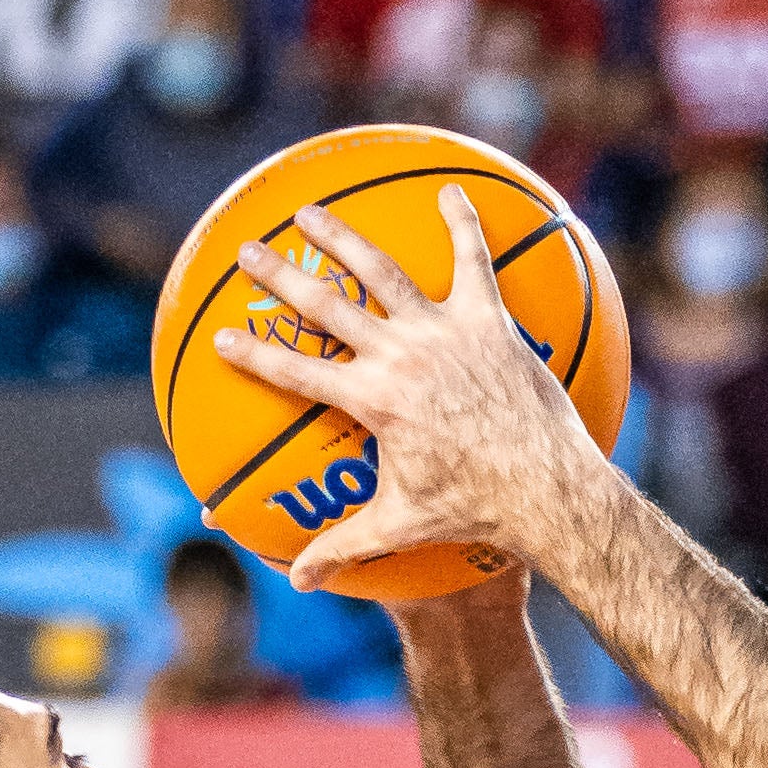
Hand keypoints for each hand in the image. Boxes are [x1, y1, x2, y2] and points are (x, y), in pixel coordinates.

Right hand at [210, 187, 607, 593]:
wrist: (545, 489)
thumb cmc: (474, 511)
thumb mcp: (401, 526)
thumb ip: (344, 547)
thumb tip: (299, 578)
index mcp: (372, 401)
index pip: (296, 372)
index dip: (253, 355)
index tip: (222, 337)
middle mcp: (400, 355)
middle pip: (325, 305)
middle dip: (280, 276)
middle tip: (247, 251)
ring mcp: (444, 332)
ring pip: (382, 270)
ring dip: (342, 236)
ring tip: (311, 211)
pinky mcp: (488, 320)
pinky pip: (473, 261)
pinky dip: (463, 223)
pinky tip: (450, 189)